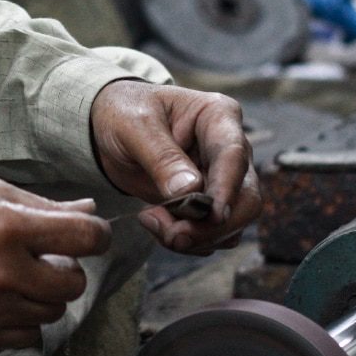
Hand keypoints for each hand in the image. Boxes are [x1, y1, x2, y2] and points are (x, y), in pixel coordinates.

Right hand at [0, 177, 109, 350]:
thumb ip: (42, 205)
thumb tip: (88, 209)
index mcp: (5, 227)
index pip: (83, 237)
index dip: (97, 234)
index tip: (91, 233)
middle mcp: (1, 272)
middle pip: (73, 283)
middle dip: (69, 267)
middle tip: (47, 256)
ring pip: (53, 312)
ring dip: (47, 294)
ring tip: (21, 275)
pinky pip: (28, 335)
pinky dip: (25, 319)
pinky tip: (7, 298)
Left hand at [90, 79, 260, 254]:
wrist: (110, 132)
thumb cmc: (124, 114)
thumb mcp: (134, 126)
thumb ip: (161, 157)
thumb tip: (189, 191)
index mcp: (218, 116)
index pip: (233, 155)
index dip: (226, 188)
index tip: (214, 215)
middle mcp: (230, 149)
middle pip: (246, 197)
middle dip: (212, 225)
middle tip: (174, 235)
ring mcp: (222, 179)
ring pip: (233, 222)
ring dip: (196, 237)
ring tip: (151, 221)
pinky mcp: (209, 205)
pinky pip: (214, 234)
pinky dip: (189, 241)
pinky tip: (156, 224)